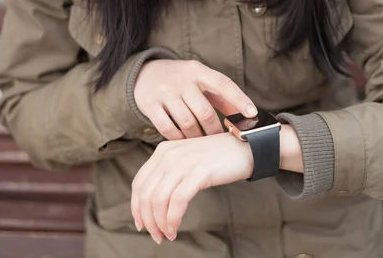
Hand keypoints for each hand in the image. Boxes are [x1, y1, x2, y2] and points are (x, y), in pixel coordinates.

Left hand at [131, 132, 252, 243]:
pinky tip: (175, 228)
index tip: (142, 224)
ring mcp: (183, 162)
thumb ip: (170, 173)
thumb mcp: (187, 159)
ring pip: (158, 199)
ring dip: (160, 223)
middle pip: (146, 193)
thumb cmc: (219, 158)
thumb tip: (156, 202)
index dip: (136, 207)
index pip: (139, 183)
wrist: (247, 147)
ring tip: (167, 235)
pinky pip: (178, 201)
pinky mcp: (199, 172)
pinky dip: (173, 219)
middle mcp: (169, 155)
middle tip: (156, 235)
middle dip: (147, 219)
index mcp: (163, 151)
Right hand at [134, 60, 256, 139]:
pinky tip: (184, 141)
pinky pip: (167, 128)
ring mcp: (164, 92)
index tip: (252, 113)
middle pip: (204, 111)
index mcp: (198, 71)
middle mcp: (182, 79)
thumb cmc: (181, 81)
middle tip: (218, 140)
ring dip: (197, 137)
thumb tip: (246, 115)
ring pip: (187, 122)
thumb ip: (221, 97)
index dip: (239, 99)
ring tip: (201, 142)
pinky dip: (178, 139)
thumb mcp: (200, 80)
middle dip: (214, 130)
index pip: (223, 83)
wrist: (144, 73)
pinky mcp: (149, 104)